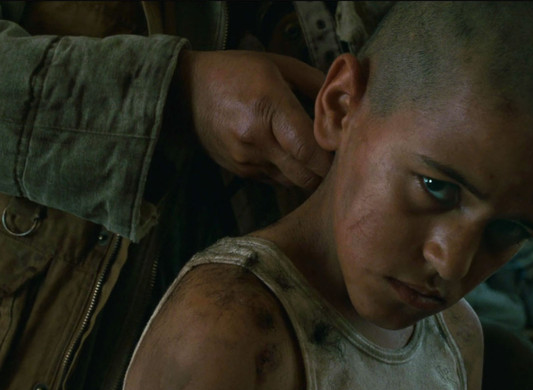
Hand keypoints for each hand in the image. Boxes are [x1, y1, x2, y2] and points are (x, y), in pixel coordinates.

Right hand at [177, 50, 331, 190]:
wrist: (186, 91)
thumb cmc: (236, 72)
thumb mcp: (278, 65)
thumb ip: (315, 83)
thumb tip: (346, 101)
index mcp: (268, 107)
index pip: (309, 148)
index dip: (332, 157)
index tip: (347, 151)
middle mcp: (256, 139)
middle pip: (305, 175)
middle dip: (326, 172)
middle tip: (338, 160)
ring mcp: (246, 159)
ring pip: (292, 182)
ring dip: (308, 174)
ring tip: (316, 157)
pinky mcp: (240, 171)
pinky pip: (276, 180)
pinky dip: (288, 173)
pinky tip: (289, 156)